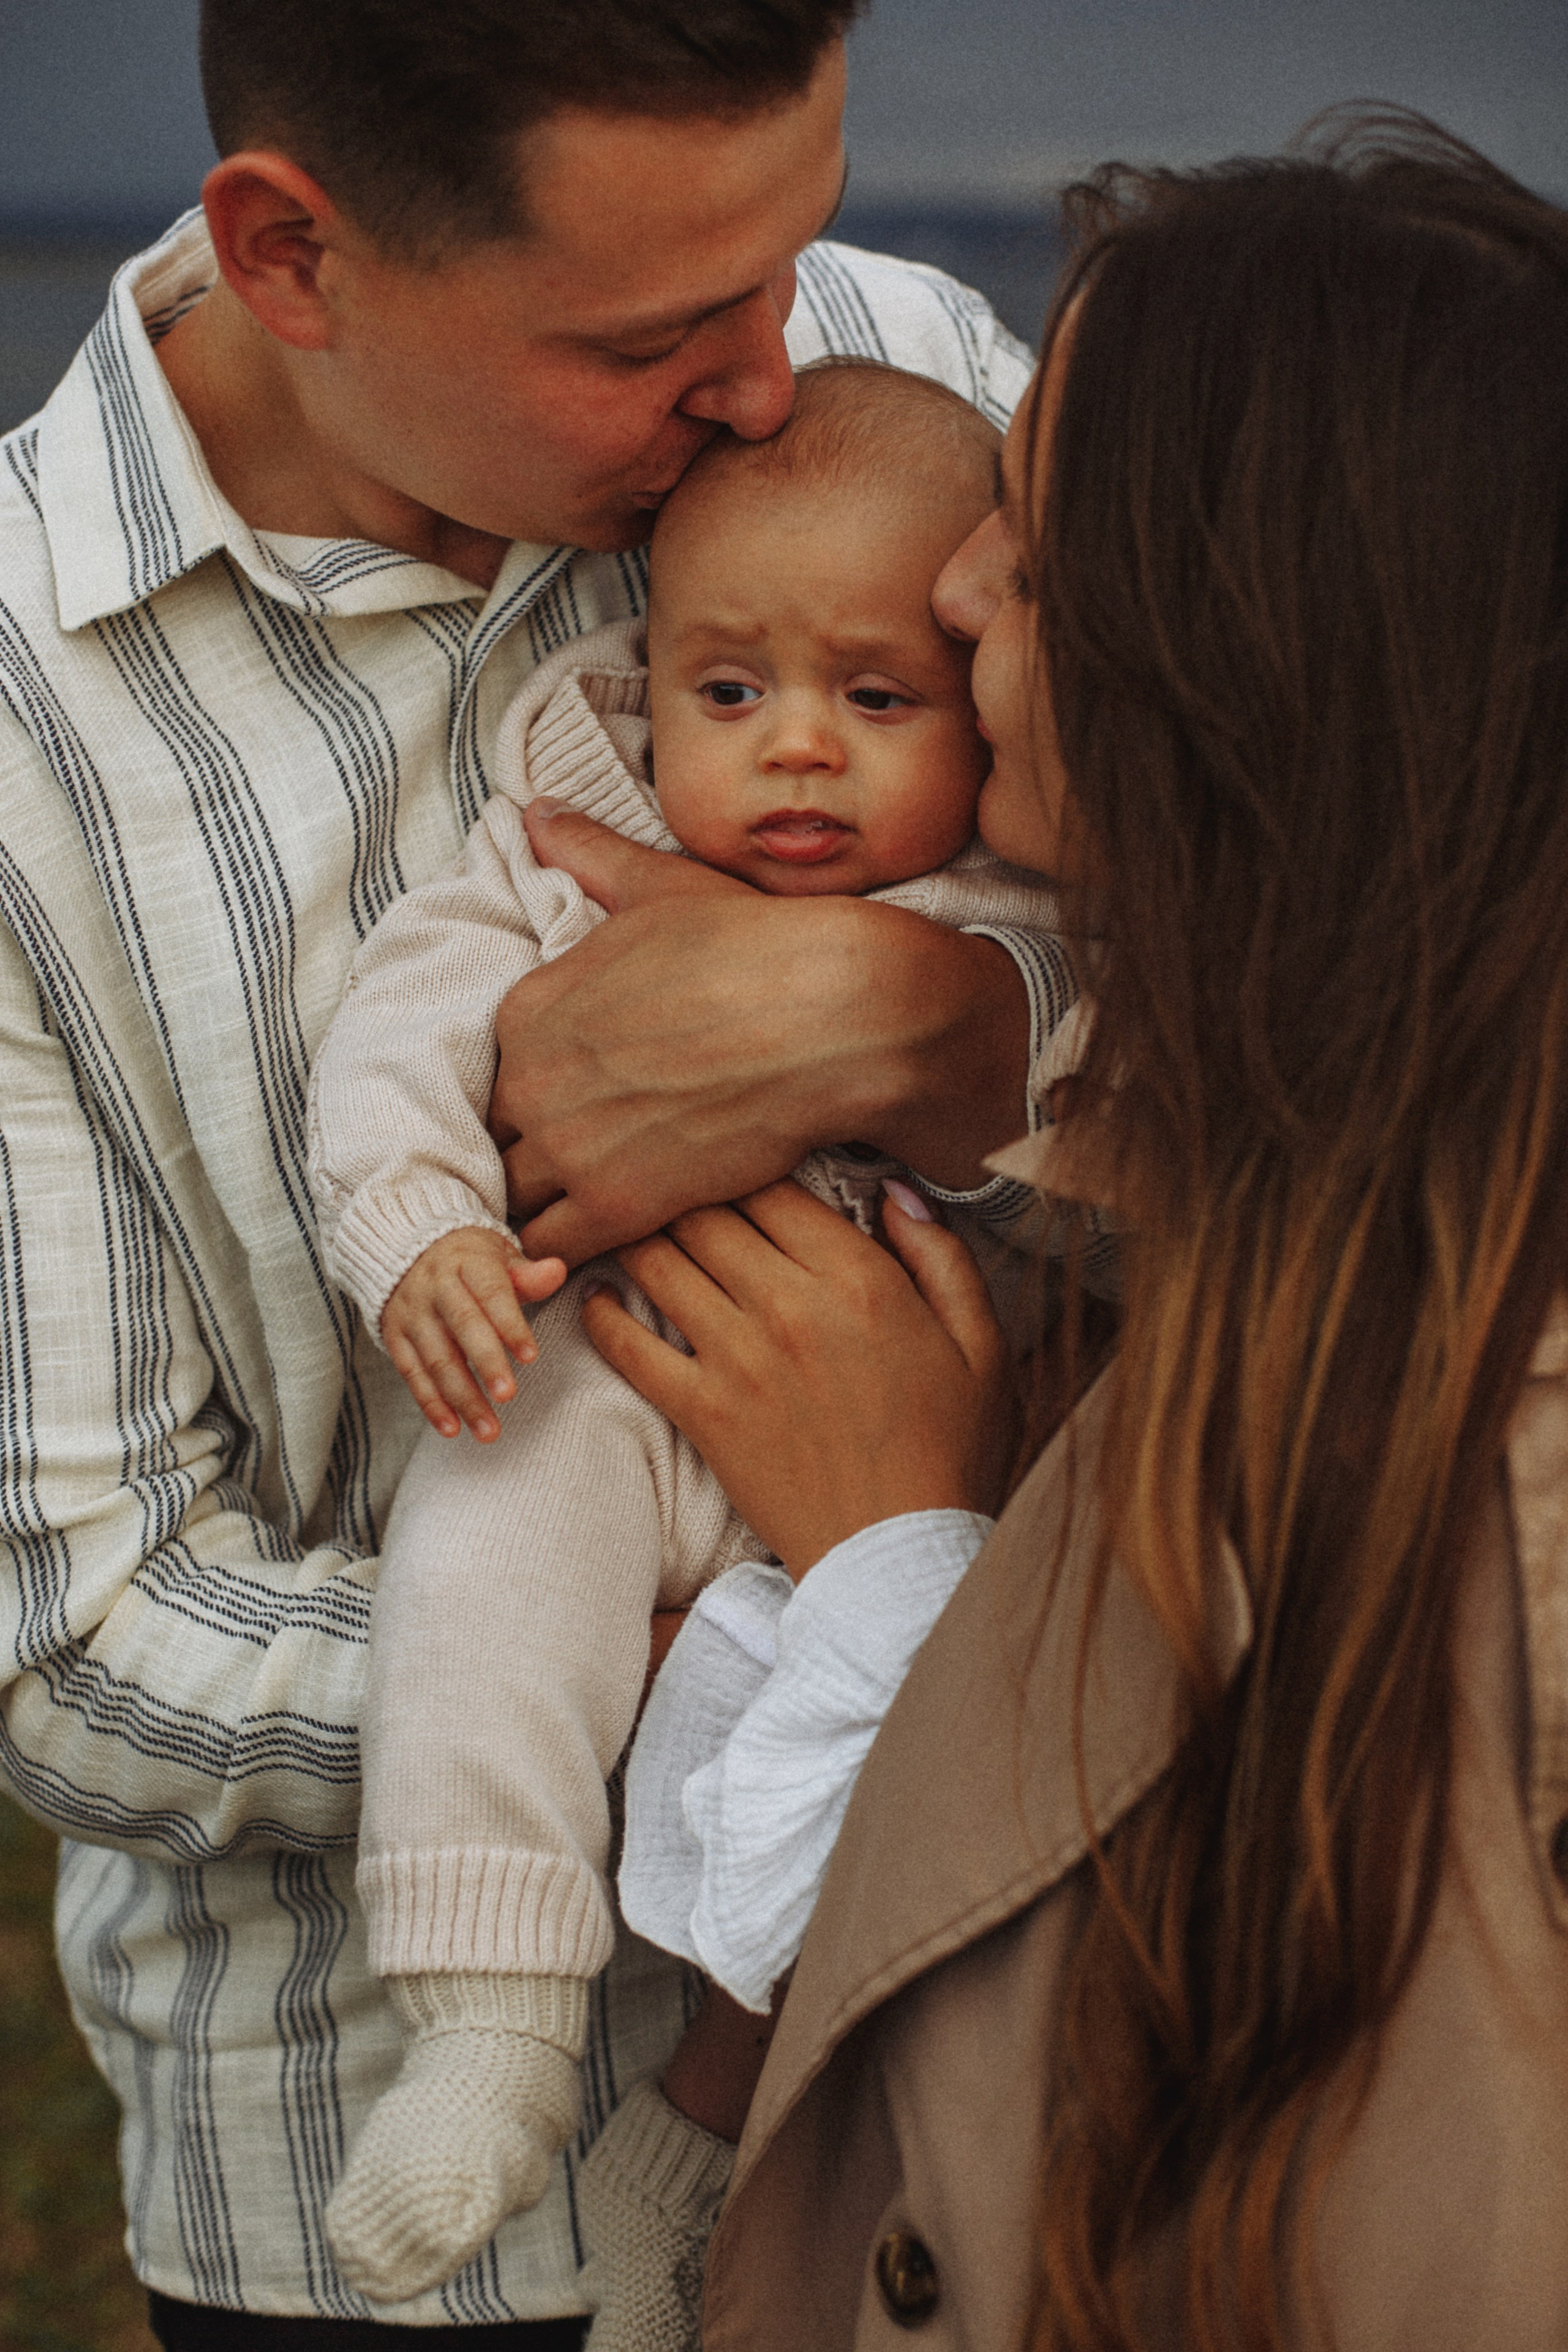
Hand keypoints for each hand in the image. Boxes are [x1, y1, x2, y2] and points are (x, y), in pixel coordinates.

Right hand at [381, 1227, 566, 1441]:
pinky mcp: (395, 1336)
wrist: (409, 1250)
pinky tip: (452, 1428)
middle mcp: (436, 1286)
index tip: (531, 1357)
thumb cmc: (470, 1261)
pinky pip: (412, 1373)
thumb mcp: (498, 1255)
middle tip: (508, 1396)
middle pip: (463, 1326)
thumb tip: (557, 1270)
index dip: (511, 1325)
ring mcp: (413, 1313)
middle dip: (486, 1363)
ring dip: (462, 1397)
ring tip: (488, 1430)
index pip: (492, 1293)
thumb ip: (527, 1273)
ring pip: (437, 1358)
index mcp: (468, 1262)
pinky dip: (431, 1404)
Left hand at [488, 801, 1031, 1265]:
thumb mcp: (662, 888)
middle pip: (494, 1137)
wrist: (833, 1014)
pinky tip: (579, 1255)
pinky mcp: (616, 1203)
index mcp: (532, 1005)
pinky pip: (550, 1248)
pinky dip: (554, 1256)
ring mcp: (569, 1144)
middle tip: (566, 1169)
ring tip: (567, 1218)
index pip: (493, 1069)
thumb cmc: (758, 944)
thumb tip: (536, 812)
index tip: (562, 1105)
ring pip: (511, 1199)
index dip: (527, 1091)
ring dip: (533, 1210)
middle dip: (521, 1154)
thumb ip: (591, 857)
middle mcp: (533, 1076)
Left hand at [581, 1181, 1014, 1577]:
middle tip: (662, 1180)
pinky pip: (630, 1346)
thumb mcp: (982, 1346)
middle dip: (680, 1188)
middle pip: (706, 1211)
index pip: (773, 1184)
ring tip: (624, 1223)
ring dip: (637, 1235)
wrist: (900, 1557)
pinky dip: (603, 1313)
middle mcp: (791, 1305)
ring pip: (660, 1260)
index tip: (729, 1159)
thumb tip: (898, 1191)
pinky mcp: (703, 1413)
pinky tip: (597, 1296)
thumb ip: (942, 1258)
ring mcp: (739, 1359)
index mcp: (861, 1279)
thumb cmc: (948, 1451)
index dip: (743, 1161)